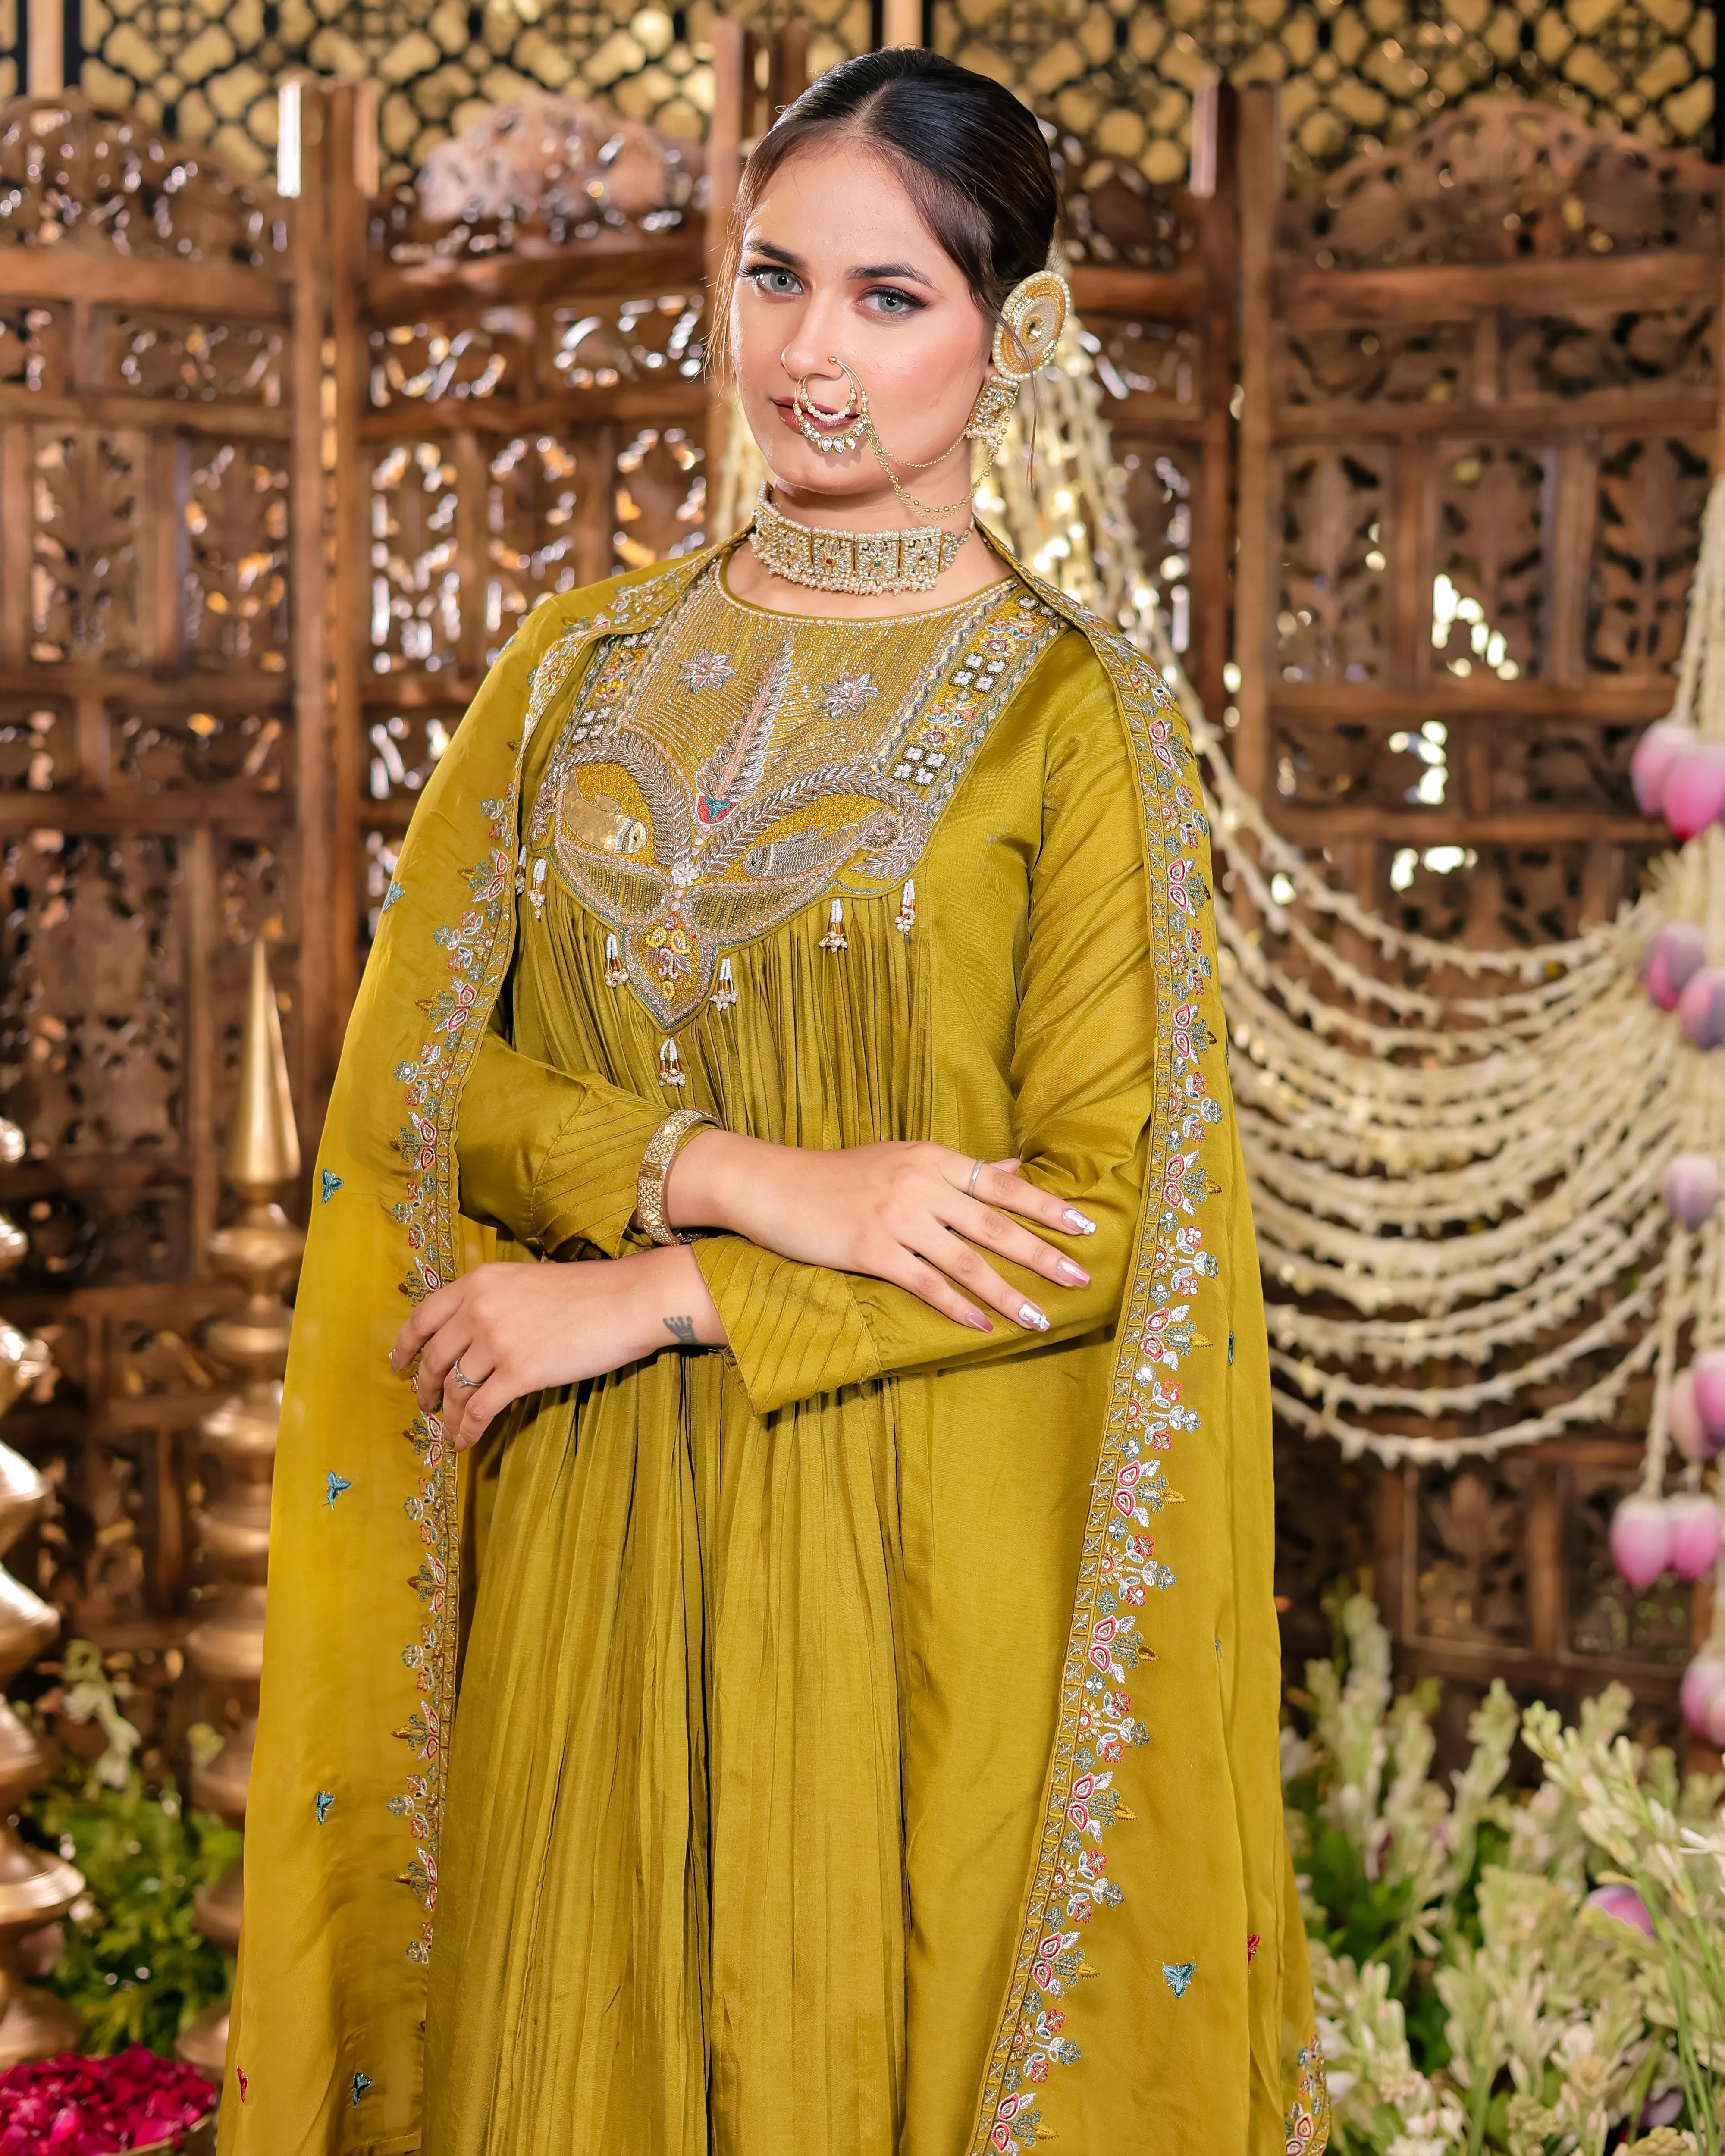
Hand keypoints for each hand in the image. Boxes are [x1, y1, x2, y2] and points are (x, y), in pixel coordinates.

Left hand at [388, 1244, 722, 1449]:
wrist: (628, 1300)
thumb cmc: (587, 1291)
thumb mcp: (525, 1281)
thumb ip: (493, 1300)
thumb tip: (470, 1332)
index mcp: (480, 1282)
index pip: (424, 1316)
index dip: (405, 1345)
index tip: (398, 1364)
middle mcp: (480, 1309)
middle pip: (435, 1357)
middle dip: (426, 1386)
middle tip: (426, 1402)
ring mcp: (498, 1341)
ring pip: (456, 1389)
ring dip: (448, 1414)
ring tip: (449, 1427)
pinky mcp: (519, 1372)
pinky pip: (480, 1410)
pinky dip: (468, 1430)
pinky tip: (466, 1440)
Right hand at [667, 1133, 1095, 1332]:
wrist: (773, 1183)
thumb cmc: (841, 1174)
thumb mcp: (904, 1158)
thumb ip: (962, 1170)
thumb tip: (1016, 1169)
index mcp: (933, 1158)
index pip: (1003, 1185)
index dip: (1047, 1206)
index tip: (1086, 1227)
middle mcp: (921, 1184)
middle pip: (995, 1224)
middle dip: (1042, 1255)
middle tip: (1080, 1279)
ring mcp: (896, 1218)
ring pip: (966, 1261)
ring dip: (1006, 1293)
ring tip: (1039, 1318)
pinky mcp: (871, 1250)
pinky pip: (924, 1283)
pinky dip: (956, 1307)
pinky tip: (981, 1325)